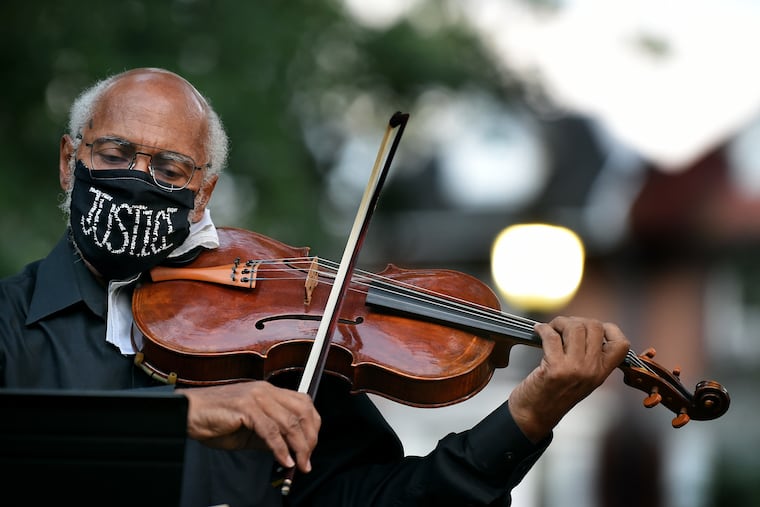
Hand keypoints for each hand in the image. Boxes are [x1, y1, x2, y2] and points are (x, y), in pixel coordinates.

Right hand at [177, 381, 320, 472]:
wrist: (188, 413)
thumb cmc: (215, 420)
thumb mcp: (250, 430)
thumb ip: (271, 436)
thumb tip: (291, 451)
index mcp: (269, 392)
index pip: (303, 403)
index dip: (313, 426)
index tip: (311, 447)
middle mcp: (265, 391)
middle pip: (302, 412)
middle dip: (310, 438)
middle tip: (307, 460)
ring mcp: (256, 397)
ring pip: (289, 422)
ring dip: (299, 447)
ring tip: (299, 465)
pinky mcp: (245, 408)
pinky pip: (270, 430)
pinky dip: (280, 448)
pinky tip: (284, 460)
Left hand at [507, 316, 629, 442]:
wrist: (535, 415)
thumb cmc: (554, 394)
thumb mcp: (582, 379)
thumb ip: (589, 358)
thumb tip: (584, 327)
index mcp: (602, 373)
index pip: (621, 344)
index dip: (610, 329)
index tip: (593, 326)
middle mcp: (592, 370)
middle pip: (595, 327)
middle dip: (577, 321)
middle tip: (562, 327)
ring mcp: (575, 369)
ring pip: (575, 328)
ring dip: (560, 322)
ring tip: (551, 328)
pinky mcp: (555, 368)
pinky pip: (551, 336)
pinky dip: (543, 328)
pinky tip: (538, 330)